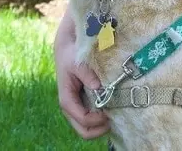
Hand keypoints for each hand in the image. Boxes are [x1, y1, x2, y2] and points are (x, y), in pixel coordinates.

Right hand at [54, 18, 109, 138]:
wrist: (67, 50)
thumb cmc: (71, 57)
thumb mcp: (77, 63)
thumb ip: (87, 75)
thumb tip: (98, 87)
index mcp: (67, 100)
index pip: (83, 119)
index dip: (97, 120)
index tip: (110, 112)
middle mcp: (70, 108)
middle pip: (84, 131)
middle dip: (99, 129)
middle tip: (114, 120)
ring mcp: (76, 107)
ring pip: (87, 128)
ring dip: (100, 126)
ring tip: (114, 115)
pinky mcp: (82, 103)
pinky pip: (90, 118)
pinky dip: (100, 119)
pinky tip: (111, 109)